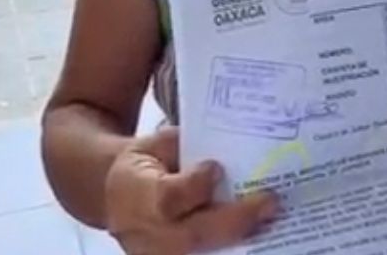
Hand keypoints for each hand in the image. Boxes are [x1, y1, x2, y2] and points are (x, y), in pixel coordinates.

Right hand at [105, 128, 278, 254]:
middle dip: (235, 220)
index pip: (167, 199)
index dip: (195, 187)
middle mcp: (143, 233)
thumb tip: (226, 150)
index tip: (216, 167)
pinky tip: (259, 234)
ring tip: (271, 221)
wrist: (115, 194)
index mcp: (134, 193)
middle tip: (270, 204)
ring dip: (240, 240)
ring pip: (201, 253)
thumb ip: (184, 147)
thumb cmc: (144, 163)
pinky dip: (231, 248)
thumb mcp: (156, 143)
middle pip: (192, 235)